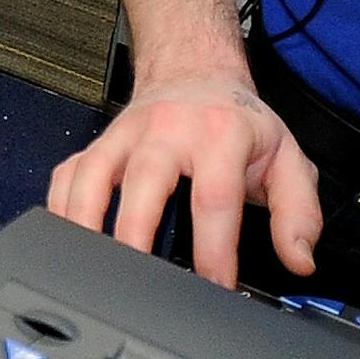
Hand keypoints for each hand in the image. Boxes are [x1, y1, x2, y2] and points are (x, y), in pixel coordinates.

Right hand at [48, 72, 321, 287]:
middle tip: (139, 285)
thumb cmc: (235, 120)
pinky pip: (68, 173)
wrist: (194, 70)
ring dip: (86, 224)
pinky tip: (66, 241)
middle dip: (137, 238)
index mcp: (219, 134)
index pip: (214, 198)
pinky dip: (60, 208)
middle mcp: (167, 129)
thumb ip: (299, 211)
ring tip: (89, 269)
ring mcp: (126, 134)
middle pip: (144, 182)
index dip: (214, 251)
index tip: (216, 288)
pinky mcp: (99, 141)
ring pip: (93, 174)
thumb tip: (298, 259)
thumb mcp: (285, 156)